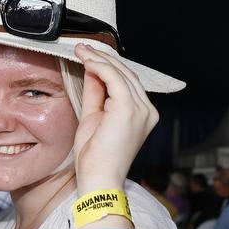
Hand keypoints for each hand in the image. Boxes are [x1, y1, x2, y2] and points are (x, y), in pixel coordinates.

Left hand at [72, 44, 158, 191]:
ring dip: (99, 59)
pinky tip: (87, 61)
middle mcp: (147, 110)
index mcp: (142, 114)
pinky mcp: (129, 109)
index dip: (107, 66)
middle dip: (103, 58)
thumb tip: (92, 71)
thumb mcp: (93, 118)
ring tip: (81, 51)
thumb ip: (95, 94)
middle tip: (82, 48)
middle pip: (126, 74)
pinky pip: (114, 79)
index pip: (127, 82)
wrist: (99, 180)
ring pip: (121, 73)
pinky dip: (100, 67)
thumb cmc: (95, 157)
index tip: (88, 56)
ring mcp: (141, 110)